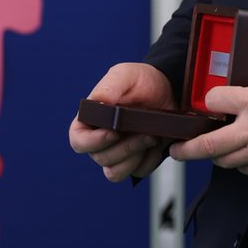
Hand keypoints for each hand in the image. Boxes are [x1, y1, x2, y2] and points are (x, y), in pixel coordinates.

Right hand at [68, 62, 173, 181]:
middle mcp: (100, 141)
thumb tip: (97, 100)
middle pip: (101, 158)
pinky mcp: (136, 162)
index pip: (78, 141)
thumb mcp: (127, 75)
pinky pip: (138, 171)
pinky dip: (149, 160)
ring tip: (151, 137)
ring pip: (115, 172)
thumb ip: (110, 85)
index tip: (113, 132)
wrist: (169, 91)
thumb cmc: (142, 81)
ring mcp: (118, 154)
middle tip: (145, 133)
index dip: (92, 142)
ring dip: (135, 157)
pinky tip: (157, 143)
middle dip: (124, 147)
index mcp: (90, 121)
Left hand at [169, 78, 247, 177]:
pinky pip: (247, 170)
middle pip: (207, 143)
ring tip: (212, 151)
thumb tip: (245, 100)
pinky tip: (245, 156)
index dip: (208, 102)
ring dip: (216, 156)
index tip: (207, 104)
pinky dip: (241, 164)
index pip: (214, 101)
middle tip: (177, 150)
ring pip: (225, 161)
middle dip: (186, 149)